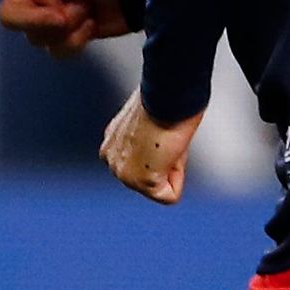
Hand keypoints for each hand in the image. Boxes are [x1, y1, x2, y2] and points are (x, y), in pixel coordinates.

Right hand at [0, 0, 128, 55]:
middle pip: (10, 19)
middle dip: (39, 19)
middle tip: (67, 10)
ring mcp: (50, 12)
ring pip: (33, 38)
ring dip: (63, 30)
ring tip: (86, 11)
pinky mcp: (67, 32)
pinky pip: (55, 51)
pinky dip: (74, 42)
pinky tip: (93, 26)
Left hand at [99, 88, 201, 202]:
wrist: (166, 94)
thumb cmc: (166, 97)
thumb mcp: (151, 117)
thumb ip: (147, 137)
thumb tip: (161, 144)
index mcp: (112, 143)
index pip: (144, 160)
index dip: (162, 144)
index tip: (160, 125)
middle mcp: (110, 160)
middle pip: (152, 175)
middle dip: (166, 158)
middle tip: (165, 133)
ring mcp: (122, 172)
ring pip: (161, 185)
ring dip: (172, 165)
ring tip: (166, 140)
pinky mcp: (140, 181)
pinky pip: (169, 195)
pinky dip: (178, 176)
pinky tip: (170, 151)